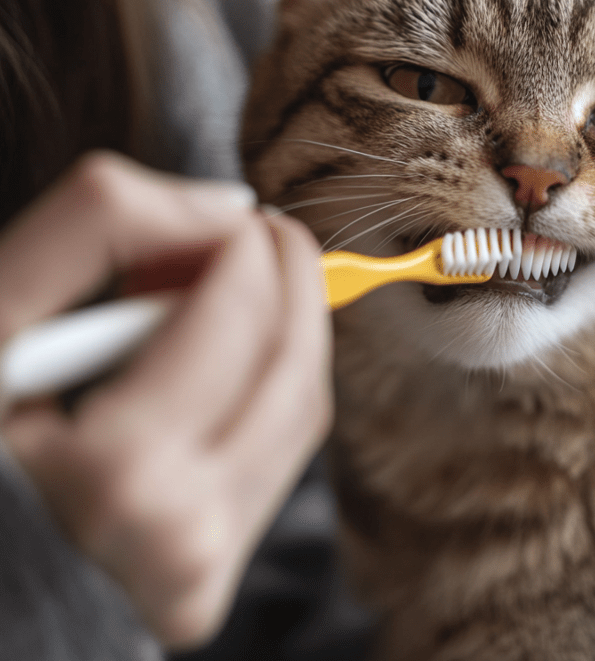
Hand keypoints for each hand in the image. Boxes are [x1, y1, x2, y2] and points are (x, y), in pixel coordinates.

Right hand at [0, 151, 331, 647]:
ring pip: (303, 407)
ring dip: (290, 323)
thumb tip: (228, 205)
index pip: (239, 316)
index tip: (233, 215)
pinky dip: (270, 381)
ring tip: (239, 284)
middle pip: (291, 363)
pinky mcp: (204, 582)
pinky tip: (228, 352)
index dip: (246, 245)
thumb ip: (98, 228)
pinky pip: (279, 457)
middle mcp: (173, 536)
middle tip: (260, 232)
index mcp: (112, 471)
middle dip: (291, 274)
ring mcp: (197, 569)